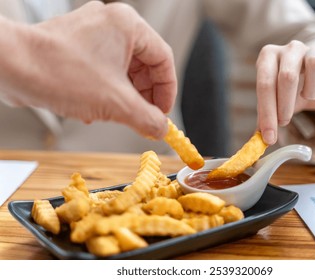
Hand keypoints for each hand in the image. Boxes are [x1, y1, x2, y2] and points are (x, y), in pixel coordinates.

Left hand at [0, 1, 176, 138]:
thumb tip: (161, 129)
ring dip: (125, 97)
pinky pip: (104, 70)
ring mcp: (92, 33)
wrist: (11, 67)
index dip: (167, 91)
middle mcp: (111, 24)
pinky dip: (107, 91)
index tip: (163, 113)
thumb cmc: (58, 72)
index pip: (163, 60)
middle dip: (144, 97)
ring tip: (117, 115)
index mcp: (128, 26)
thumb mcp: (116, 103)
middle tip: (143, 117)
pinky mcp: (77, 45)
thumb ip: (147, 118)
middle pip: (144, 65)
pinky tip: (96, 109)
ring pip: (124, 70)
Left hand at [255, 40, 314, 144]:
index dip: (267, 113)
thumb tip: (258, 142)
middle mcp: (289, 48)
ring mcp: (312, 48)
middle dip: (285, 106)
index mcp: (268, 57)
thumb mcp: (272, 101)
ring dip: (311, 91)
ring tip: (306, 97)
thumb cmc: (287, 90)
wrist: (313, 75)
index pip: (265, 84)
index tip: (269, 137)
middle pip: (287, 76)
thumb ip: (264, 118)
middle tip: (284, 122)